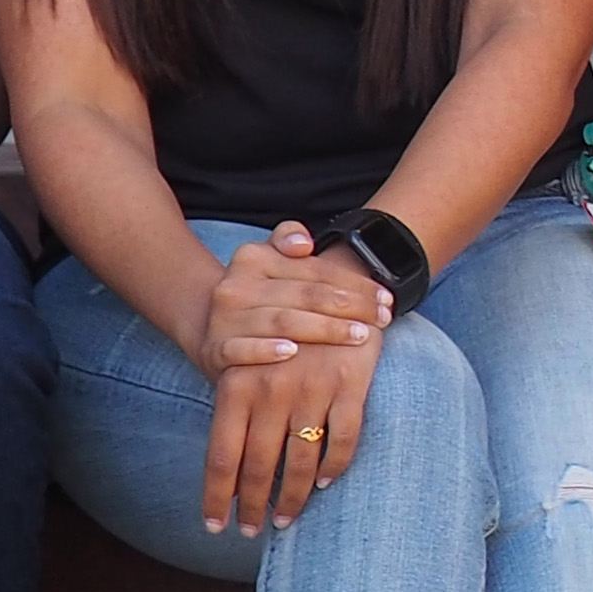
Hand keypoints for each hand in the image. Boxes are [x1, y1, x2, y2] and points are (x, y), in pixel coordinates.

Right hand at [191, 223, 392, 374]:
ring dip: (323, 329)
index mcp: (254, 258)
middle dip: (350, 308)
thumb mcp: (270, 261)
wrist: (205, 325)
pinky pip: (241, 350)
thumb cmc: (259, 294)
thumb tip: (304, 243)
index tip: (387, 299)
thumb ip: (287, 239)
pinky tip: (291, 352)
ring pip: (282, 321)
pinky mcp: (215, 350)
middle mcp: (236, 285)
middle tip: (383, 320)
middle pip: (305, 295)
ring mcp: (224, 318)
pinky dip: (265, 350)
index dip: (356, 284)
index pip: (315, 270)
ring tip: (358, 336)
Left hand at [200, 315, 379, 536]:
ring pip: (299, 462)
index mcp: (237, 384)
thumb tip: (221, 442)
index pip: (222, 456)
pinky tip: (323, 483)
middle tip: (251, 529)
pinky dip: (333, 467)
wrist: (335, 278)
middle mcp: (270, 391)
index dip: (218, 496)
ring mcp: (312, 390)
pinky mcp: (349, 386)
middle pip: (257, 467)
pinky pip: (342, 441)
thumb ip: (226, 386)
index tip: (216, 525)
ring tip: (286, 519)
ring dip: (292, 497)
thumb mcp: (237, 344)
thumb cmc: (276, 312)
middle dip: (253, 506)